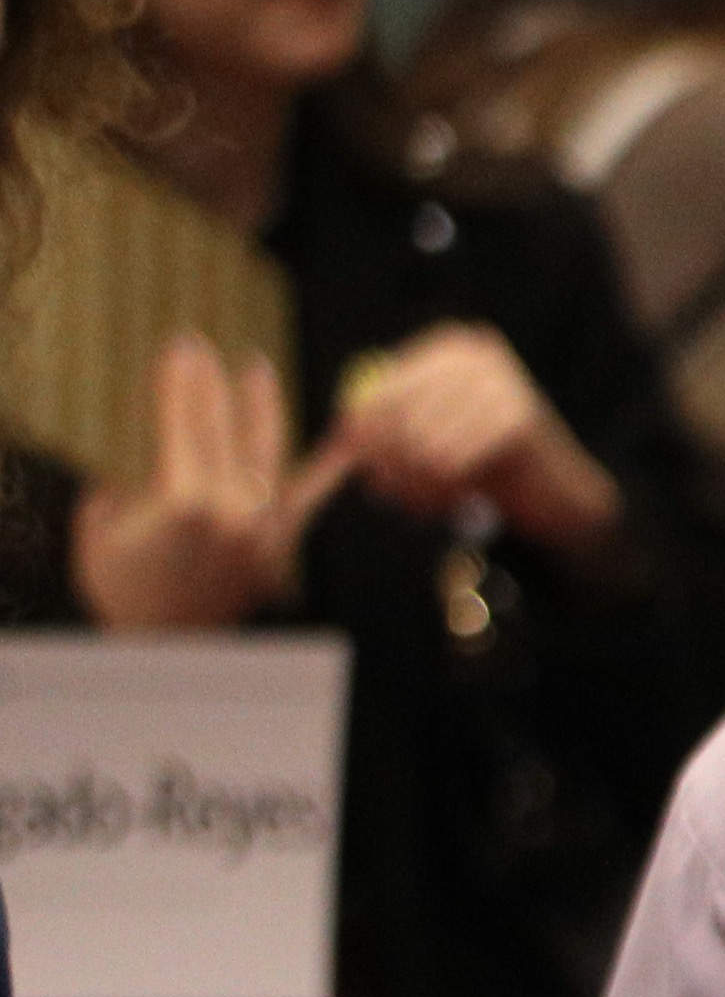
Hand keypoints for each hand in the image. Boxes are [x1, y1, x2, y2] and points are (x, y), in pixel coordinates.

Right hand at [73, 336, 347, 628]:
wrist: (165, 650)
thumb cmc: (123, 589)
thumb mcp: (101, 528)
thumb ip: (123, 488)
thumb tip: (143, 466)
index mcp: (182, 499)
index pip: (183, 423)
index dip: (181, 381)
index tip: (181, 346)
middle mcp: (231, 508)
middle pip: (221, 428)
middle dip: (210, 383)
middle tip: (203, 346)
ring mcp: (262, 526)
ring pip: (266, 452)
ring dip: (263, 407)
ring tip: (259, 369)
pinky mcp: (281, 545)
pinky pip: (308, 498)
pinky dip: (329, 470)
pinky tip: (351, 443)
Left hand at [327, 325, 620, 566]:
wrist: (558, 492)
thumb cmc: (485, 463)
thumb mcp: (432, 435)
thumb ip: (388, 428)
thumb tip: (344, 434)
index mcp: (448, 348)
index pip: (382, 390)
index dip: (363, 434)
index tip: (362, 468)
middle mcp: (474, 356)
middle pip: (398, 415)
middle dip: (387, 462)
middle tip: (387, 493)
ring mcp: (501, 383)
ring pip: (421, 443)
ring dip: (414, 482)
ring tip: (421, 501)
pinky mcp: (519, 417)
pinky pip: (452, 461)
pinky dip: (443, 489)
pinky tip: (452, 500)